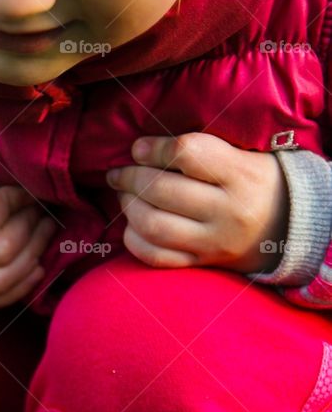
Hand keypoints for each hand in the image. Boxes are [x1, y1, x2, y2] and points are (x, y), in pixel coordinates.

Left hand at [104, 132, 289, 272]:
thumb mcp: (242, 154)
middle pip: (163, 191)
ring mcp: (215, 242)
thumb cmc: (258, 180)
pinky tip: (132, 224)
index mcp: (242, 174)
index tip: (139, 148)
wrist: (292, 227)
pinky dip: (134, 239)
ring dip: (128, 207)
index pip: (187, 153)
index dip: (154, 148)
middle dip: (130, 177)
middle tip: (119, 172)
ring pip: (154, 225)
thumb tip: (140, 150)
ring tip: (124, 195)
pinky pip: (156, 256)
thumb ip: (197, 149)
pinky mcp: (204, 263)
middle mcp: (229, 211)